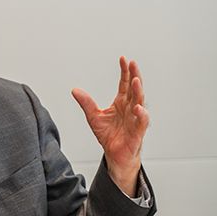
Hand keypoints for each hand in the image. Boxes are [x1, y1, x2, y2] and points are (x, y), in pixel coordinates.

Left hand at [71, 57, 148, 196]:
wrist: (115, 155)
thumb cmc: (109, 136)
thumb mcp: (93, 117)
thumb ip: (86, 103)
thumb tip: (75, 90)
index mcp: (121, 103)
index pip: (124, 84)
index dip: (125, 72)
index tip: (123, 59)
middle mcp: (130, 109)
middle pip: (134, 90)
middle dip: (134, 76)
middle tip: (132, 64)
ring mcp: (135, 120)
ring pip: (140, 103)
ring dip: (139, 92)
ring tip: (136, 81)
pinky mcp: (137, 133)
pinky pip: (141, 123)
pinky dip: (141, 115)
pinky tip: (139, 108)